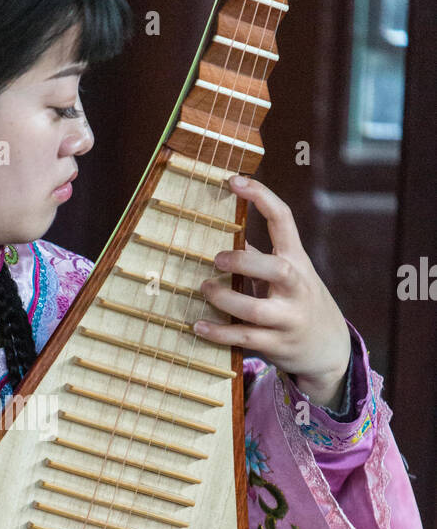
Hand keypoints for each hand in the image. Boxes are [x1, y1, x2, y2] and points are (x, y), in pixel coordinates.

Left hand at [194, 175, 350, 408]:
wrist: (330, 348)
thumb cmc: (300, 302)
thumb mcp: (289, 275)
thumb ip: (260, 256)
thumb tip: (228, 232)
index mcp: (297, 261)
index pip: (284, 220)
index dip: (261, 197)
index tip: (234, 180)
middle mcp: (296, 287)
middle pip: (276, 269)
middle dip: (244, 261)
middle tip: (217, 258)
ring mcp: (288, 318)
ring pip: (255, 310)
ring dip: (225, 299)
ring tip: (205, 289)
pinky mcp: (277, 344)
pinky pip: (245, 338)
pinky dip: (219, 332)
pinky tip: (199, 326)